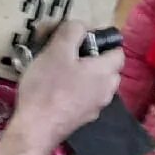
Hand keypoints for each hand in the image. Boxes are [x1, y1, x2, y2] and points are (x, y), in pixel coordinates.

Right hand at [0, 20, 122, 154]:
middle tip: (68, 54)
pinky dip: (76, 92)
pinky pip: (85, 99)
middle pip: (107, 68)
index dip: (102, 41)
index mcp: (106, 71)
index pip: (118, 50)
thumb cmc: (48, 86)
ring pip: (96, 84)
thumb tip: (82, 26)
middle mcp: (107, 90)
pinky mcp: (83, 119)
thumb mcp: (57, 50)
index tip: (81, 40)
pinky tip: (57, 92)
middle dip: (92, 59)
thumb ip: (72, 32)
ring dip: (83, 76)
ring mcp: (96, 108)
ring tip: (60, 72)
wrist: (36, 128)